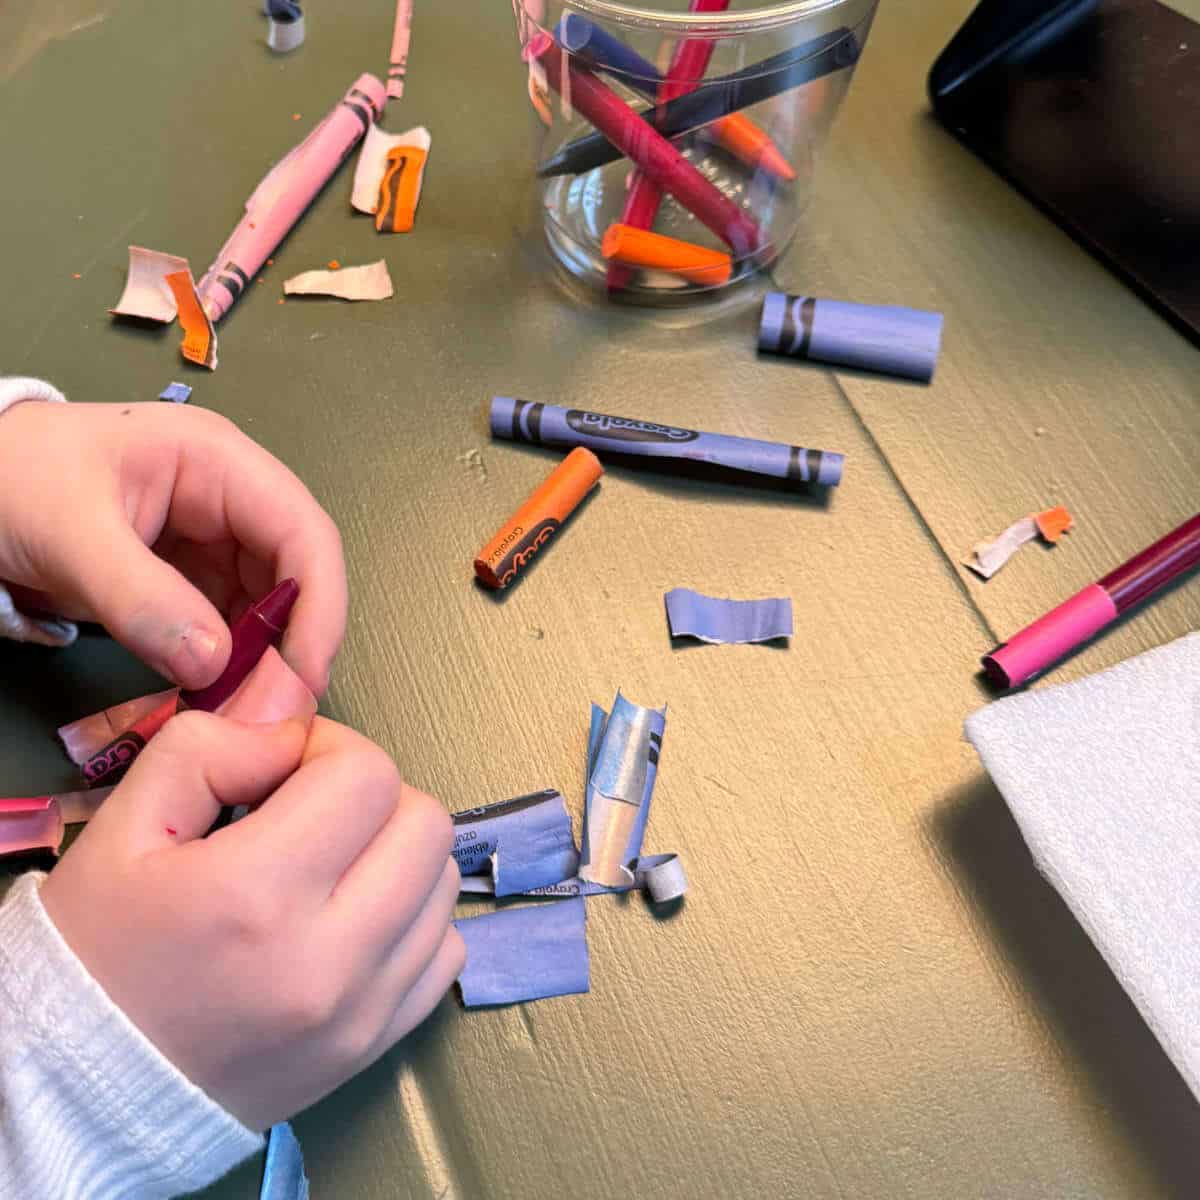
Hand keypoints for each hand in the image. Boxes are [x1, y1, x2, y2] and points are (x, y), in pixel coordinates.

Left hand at [0, 401, 346, 694]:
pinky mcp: (188, 576)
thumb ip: (140, 598)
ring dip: (263, 661)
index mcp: (217, 461)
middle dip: (292, 643)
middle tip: (272, 713)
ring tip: (240, 713)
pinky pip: (229, 624)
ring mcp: (211, 539)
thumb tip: (216, 665)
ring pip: (269, 606)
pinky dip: (229, 664)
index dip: (320, 603)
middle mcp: (230, 499)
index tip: (306, 676)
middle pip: (297, 574)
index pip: (303, 531)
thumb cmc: (8, 480)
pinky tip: (216, 697)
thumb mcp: (68, 533)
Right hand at [40, 709, 462, 1129]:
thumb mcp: (124, 827)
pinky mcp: (378, 1044)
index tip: (283, 772)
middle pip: (425, 822)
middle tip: (310, 814)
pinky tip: (353, 921)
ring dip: (397, 855)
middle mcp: (328, 958)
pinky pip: (445, 951)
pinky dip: (412, 920)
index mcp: (256, 894)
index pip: (365, 775)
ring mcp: (363, 1010)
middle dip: (371, 796)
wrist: (85, 1092)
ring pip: (443, 883)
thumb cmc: (99, 953)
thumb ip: (211, 749)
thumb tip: (293, 723)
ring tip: (330, 868)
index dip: (327, 749)